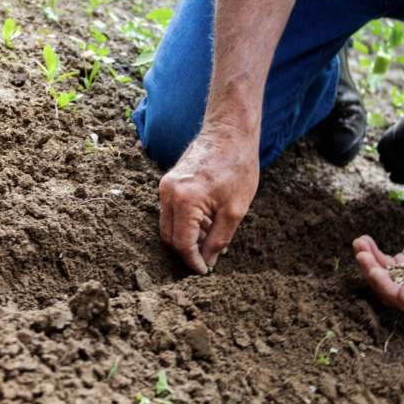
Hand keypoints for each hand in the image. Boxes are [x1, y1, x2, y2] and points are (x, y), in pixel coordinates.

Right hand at [159, 128, 259, 273]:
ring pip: (169, 225)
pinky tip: (207, 224)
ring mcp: (166, 186)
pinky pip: (171, 212)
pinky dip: (186, 223)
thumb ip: (219, 240)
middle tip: (208, 260)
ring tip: (212, 240)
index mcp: (185, 200)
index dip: (193, 261)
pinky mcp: (169, 182)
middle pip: (169, 237)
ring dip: (187, 238)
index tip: (204, 272)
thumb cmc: (237, 166)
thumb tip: (208, 261)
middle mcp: (168, 193)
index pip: (182, 243)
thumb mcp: (235, 210)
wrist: (230, 131)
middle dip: (187, 252)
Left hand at [353, 215, 403, 312]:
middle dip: (373, 274)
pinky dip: (372, 253)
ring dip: (368, 262)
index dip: (388, 288)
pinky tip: (363, 241)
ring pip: (383, 277)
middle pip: (389, 291)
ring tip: (359, 244)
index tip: (375, 271)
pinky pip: (384, 262)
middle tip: (362, 255)